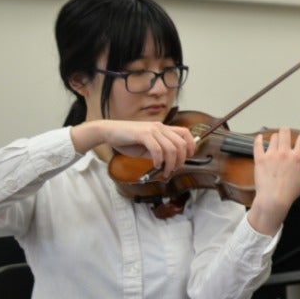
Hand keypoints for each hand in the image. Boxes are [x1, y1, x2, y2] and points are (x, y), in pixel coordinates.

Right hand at [75, 119, 196, 176]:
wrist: (108, 132)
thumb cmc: (126, 140)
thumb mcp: (146, 147)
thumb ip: (158, 152)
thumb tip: (169, 162)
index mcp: (162, 128)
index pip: (186, 133)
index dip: (191, 146)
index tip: (188, 157)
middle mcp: (159, 127)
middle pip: (181, 144)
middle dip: (181, 160)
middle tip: (173, 170)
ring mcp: (152, 130)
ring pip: (171, 149)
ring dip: (170, 164)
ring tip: (164, 171)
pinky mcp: (143, 134)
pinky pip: (157, 149)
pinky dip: (159, 160)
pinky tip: (155, 165)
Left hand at [246, 128, 299, 234]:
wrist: (273, 199)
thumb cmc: (289, 192)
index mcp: (297, 158)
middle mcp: (284, 153)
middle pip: (285, 131)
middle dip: (286, 133)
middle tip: (286, 138)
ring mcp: (271, 155)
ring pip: (273, 137)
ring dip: (275, 139)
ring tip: (275, 143)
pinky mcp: (260, 159)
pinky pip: (257, 144)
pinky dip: (258, 140)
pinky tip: (259, 138)